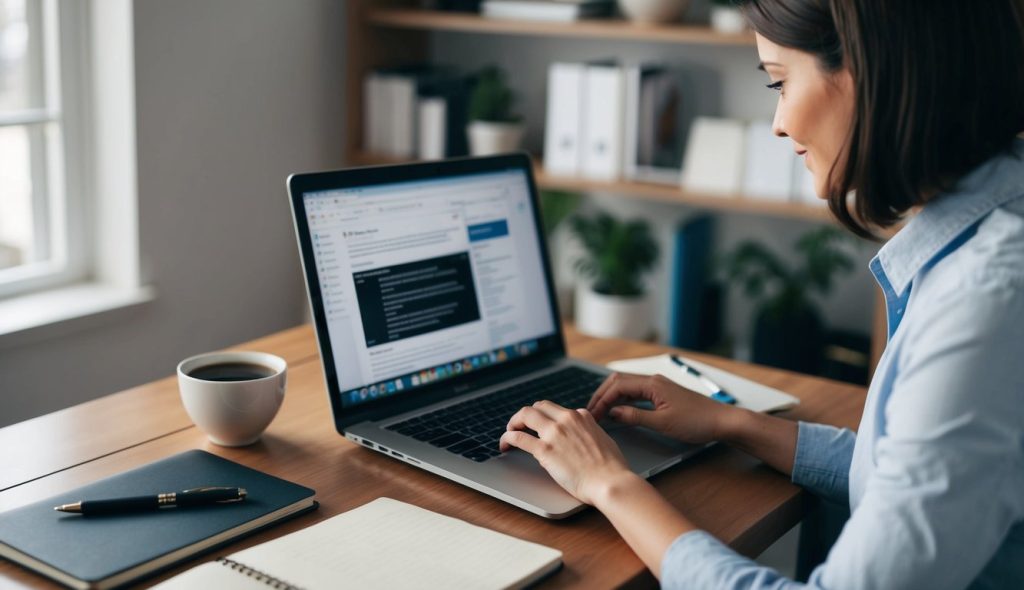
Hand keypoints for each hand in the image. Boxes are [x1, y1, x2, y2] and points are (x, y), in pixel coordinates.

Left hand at [499, 401, 636, 504]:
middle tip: (521, 425)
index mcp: (582, 416)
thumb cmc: (612, 468)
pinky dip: (508, 438)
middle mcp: (567, 420)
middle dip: (527, 415)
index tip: (542, 426)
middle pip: (538, 407)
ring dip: (514, 422)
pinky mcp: (545, 450)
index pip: (557, 410)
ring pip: (525, 415)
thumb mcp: (603, 439)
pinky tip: (506, 444)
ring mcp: (555, 433)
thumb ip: (589, 432)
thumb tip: (581, 436)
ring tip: (509, 432)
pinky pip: (519, 438)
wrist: (610, 482)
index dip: (546, 417)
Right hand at [587, 372, 735, 444]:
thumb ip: (635, 416)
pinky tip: (618, 410)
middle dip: (602, 395)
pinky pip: (636, 392)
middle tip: (590, 412)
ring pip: (626, 386)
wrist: (721, 421)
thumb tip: (613, 413)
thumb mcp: (662, 423)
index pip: (617, 386)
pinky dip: (623, 400)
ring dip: (611, 397)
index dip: (602, 400)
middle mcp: (653, 381)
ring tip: (600, 412)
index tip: (593, 415)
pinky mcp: (662, 394)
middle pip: (618, 382)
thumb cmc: (696, 421)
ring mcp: (658, 386)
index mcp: (652, 384)